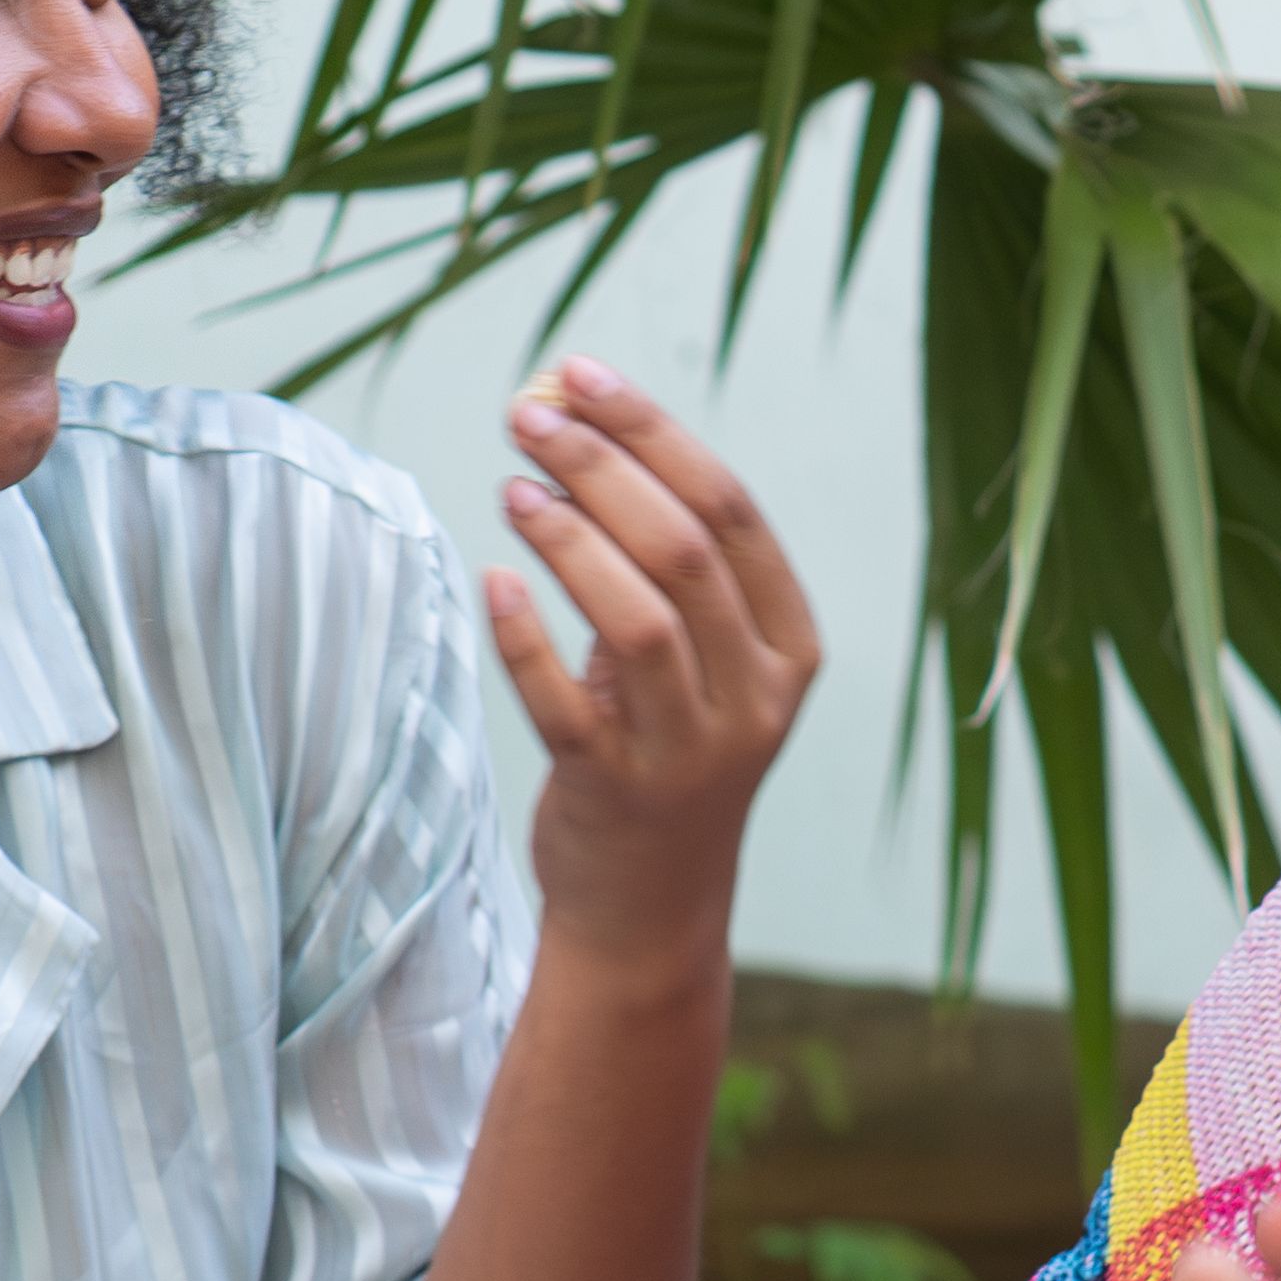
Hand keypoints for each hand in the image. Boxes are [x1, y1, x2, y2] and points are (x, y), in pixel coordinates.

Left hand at [489, 358, 820, 945]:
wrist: (651, 904)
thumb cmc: (663, 747)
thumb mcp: (696, 658)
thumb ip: (657, 557)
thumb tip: (571, 419)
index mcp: (788, 646)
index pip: (733, 513)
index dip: (656, 432)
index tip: (582, 376)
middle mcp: (753, 698)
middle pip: (685, 552)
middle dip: (603, 467)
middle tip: (529, 417)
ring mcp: (690, 751)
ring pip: (640, 620)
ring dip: (571, 539)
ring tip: (513, 486)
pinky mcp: (617, 793)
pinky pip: (568, 705)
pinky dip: (527, 639)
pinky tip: (492, 580)